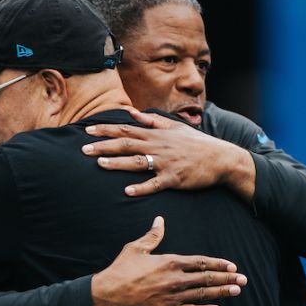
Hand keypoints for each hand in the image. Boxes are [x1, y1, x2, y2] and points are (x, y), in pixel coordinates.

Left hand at [81, 108, 254, 199]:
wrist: (221, 159)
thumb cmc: (197, 144)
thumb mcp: (175, 127)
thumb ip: (152, 120)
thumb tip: (131, 113)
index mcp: (157, 134)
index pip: (126, 130)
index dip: (106, 129)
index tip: (88, 131)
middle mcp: (158, 146)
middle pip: (127, 144)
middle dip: (104, 145)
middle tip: (84, 149)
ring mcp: (166, 162)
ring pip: (138, 162)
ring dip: (118, 163)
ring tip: (100, 164)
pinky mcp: (174, 178)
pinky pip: (155, 183)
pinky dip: (142, 187)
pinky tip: (128, 191)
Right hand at [91, 216, 247, 305]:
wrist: (109, 294)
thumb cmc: (121, 270)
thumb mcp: (136, 248)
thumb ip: (153, 235)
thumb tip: (160, 220)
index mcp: (171, 262)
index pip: (201, 262)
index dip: (218, 264)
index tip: (232, 265)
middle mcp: (176, 279)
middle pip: (207, 278)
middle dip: (227, 278)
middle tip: (243, 279)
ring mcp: (174, 297)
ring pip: (203, 294)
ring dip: (222, 292)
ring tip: (236, 291)